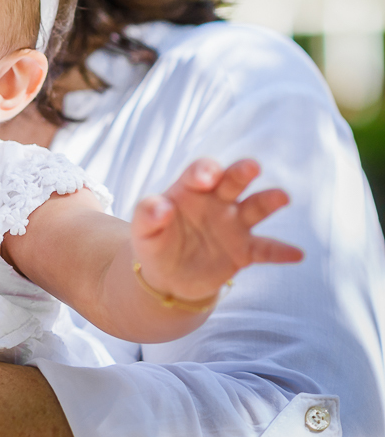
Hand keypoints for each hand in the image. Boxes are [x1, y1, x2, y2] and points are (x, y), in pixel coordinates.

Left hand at [132, 158, 303, 302]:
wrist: (168, 274)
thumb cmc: (155, 241)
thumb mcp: (143, 230)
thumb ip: (148, 214)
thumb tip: (160, 207)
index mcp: (190, 190)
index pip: (199, 172)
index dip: (204, 171)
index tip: (206, 177)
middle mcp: (216, 201)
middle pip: (232, 181)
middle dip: (241, 172)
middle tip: (251, 167)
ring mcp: (233, 225)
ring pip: (254, 208)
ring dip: (268, 201)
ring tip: (282, 197)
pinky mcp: (244, 251)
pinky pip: (265, 249)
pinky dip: (280, 251)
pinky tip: (297, 254)